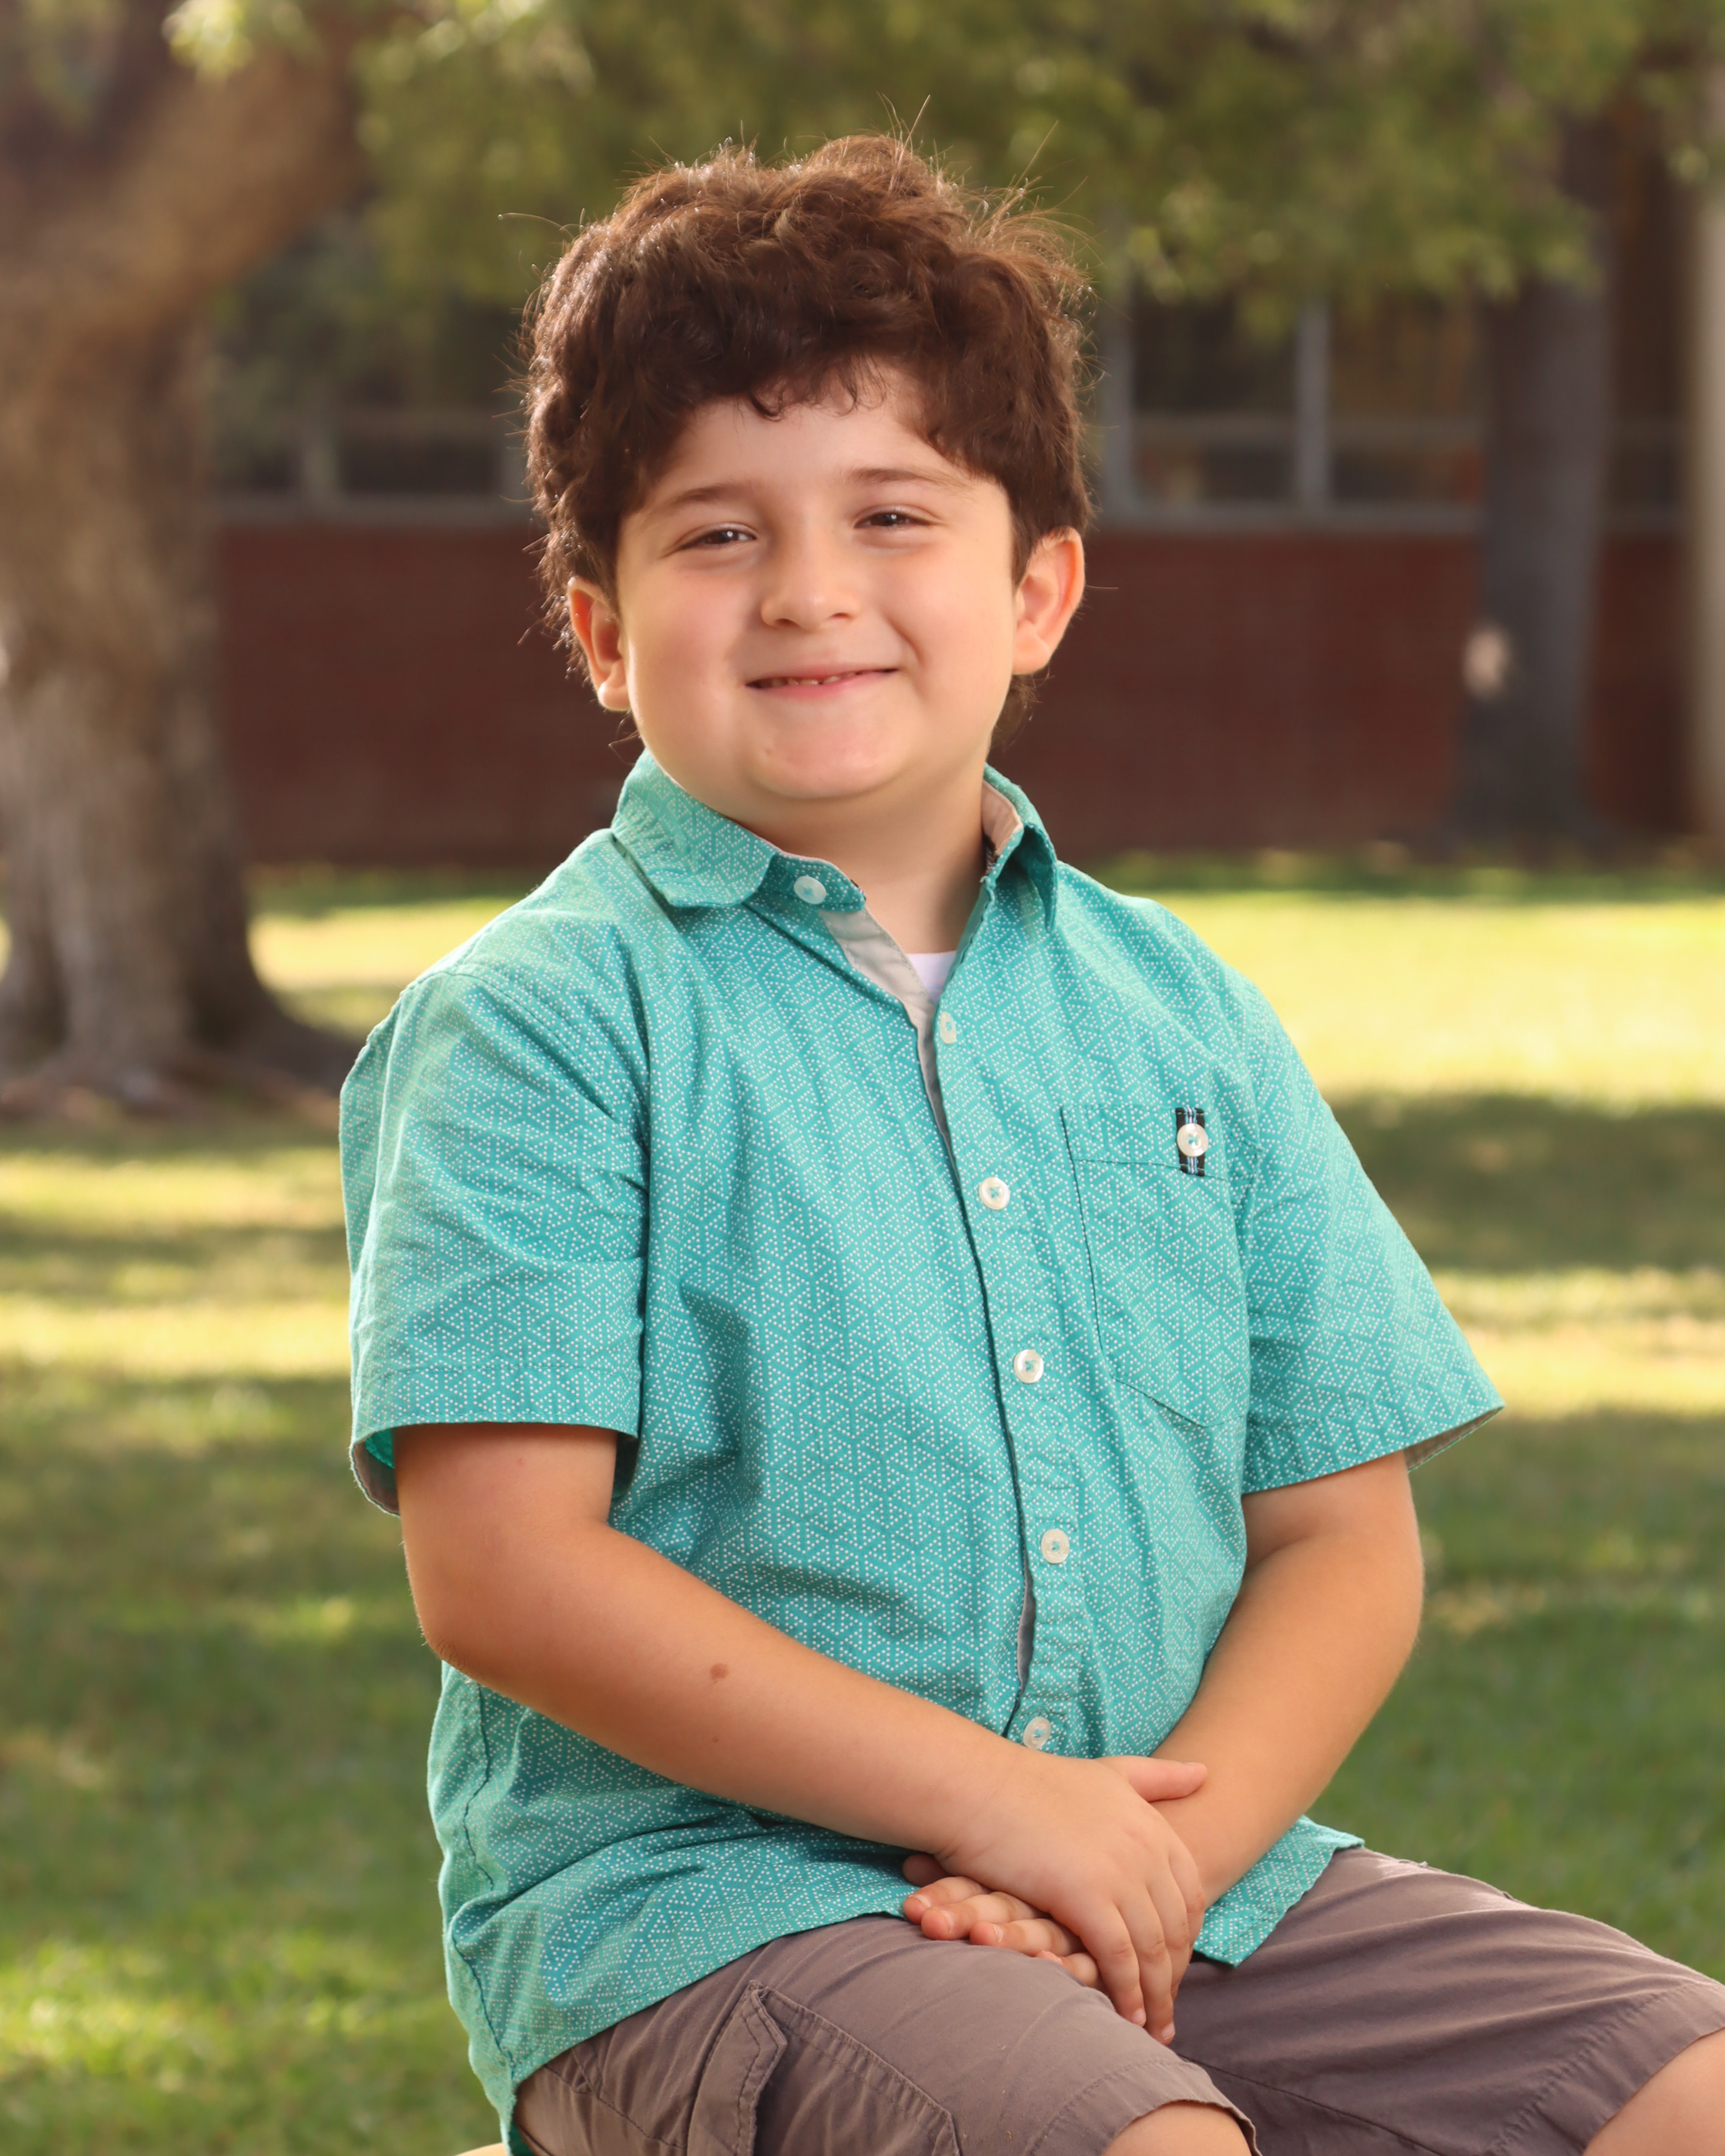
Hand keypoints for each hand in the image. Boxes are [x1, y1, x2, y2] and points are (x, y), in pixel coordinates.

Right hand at [920, 1751, 1207, 2041]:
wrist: (980, 1786)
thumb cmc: (1031, 1783)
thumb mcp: (1107, 1773)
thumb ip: (1156, 1778)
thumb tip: (1204, 1771)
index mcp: (1152, 1826)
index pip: (1190, 1894)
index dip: (1185, 1934)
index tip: (1174, 1964)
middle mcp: (1146, 1850)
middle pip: (1176, 1928)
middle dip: (1174, 1974)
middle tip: (1167, 2009)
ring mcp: (1120, 1873)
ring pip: (1153, 1950)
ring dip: (1157, 1996)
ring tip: (1154, 2027)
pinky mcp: (1088, 1898)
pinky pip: (1119, 1960)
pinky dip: (1127, 1994)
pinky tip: (1126, 2017)